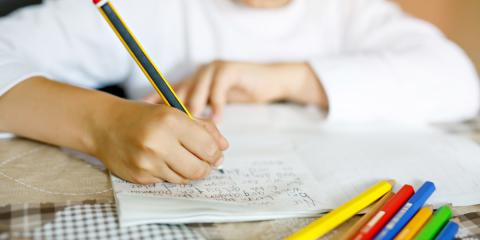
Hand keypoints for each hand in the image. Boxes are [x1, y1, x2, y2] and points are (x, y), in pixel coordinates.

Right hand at [91, 99, 228, 183]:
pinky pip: (166, 181)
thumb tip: (224, 147)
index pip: (208, 147)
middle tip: (205, 161)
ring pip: (184, 178)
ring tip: (182, 158)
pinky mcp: (139, 176)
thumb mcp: (174, 112)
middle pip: (199, 169)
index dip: (216, 153)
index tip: (215, 152)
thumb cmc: (144, 116)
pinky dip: (170, 173)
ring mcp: (147, 162)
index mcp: (170, 121)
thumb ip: (203, 127)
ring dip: (189, 171)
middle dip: (206, 167)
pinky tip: (162, 161)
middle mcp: (158, 143)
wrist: (105, 125)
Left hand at [144, 61, 327, 119]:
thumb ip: (199, 114)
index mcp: (193, 81)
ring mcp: (213, 69)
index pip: (168, 92)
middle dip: (175, 114)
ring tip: (193, 130)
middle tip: (170, 132)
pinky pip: (218, 90)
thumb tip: (180, 135)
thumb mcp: (215, 104)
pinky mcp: (229, 69)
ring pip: (197, 92)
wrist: (268, 80)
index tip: (143, 117)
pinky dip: (217, 105)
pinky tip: (218, 119)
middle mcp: (198, 73)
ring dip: (195, 112)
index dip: (155, 102)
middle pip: (179, 93)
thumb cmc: (240, 94)